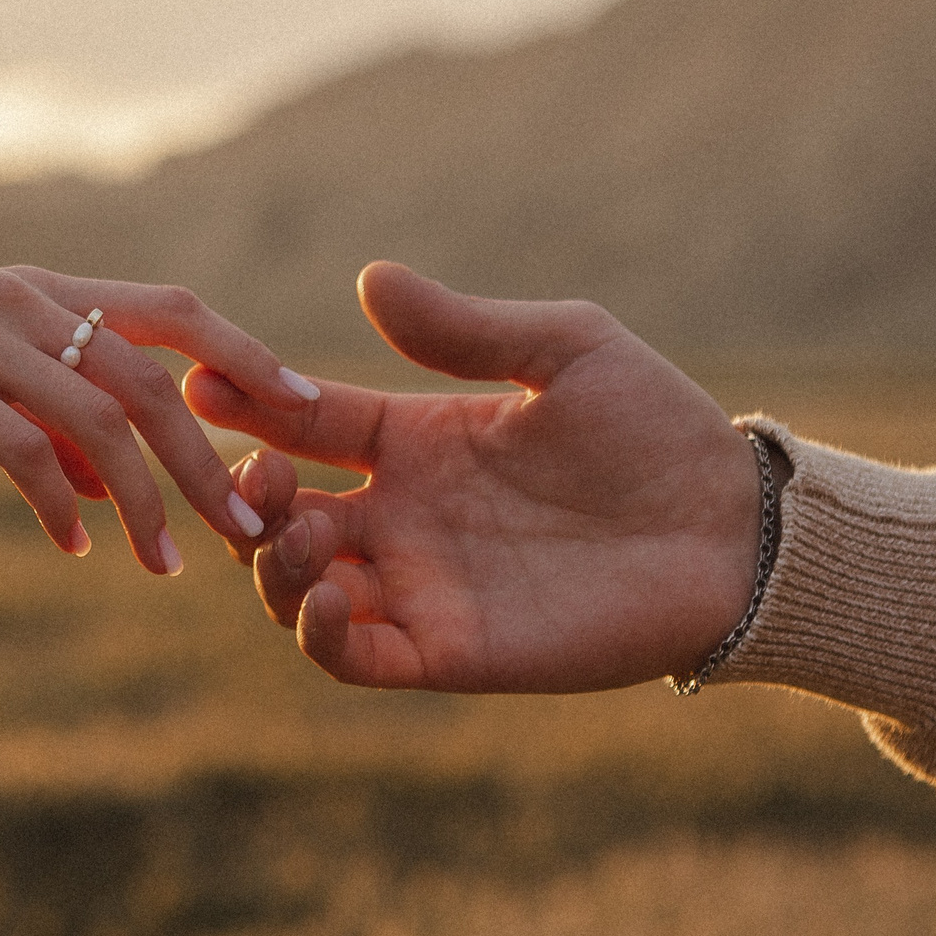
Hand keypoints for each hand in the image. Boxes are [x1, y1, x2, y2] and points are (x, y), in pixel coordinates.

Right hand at [0, 257, 317, 572]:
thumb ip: (41, 407)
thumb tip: (108, 479)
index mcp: (38, 288)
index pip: (174, 312)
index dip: (248, 358)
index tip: (304, 412)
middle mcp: (22, 302)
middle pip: (157, 378)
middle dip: (214, 461)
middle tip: (255, 533)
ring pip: (103, 418)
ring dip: (148, 500)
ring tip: (170, 566)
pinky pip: (22, 447)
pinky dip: (59, 501)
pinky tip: (72, 547)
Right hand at [187, 262, 767, 690]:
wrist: (731, 532)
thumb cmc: (659, 432)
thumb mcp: (565, 352)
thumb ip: (465, 329)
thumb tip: (370, 279)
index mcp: (418, 442)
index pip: (305, 424)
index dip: (251, 406)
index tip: (204, 382)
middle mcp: (403, 518)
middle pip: (280, 514)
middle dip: (245, 498)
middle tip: (255, 476)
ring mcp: (419, 587)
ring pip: (297, 590)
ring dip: (273, 564)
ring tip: (298, 530)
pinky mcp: (448, 652)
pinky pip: (353, 656)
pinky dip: (319, 633)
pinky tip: (330, 593)